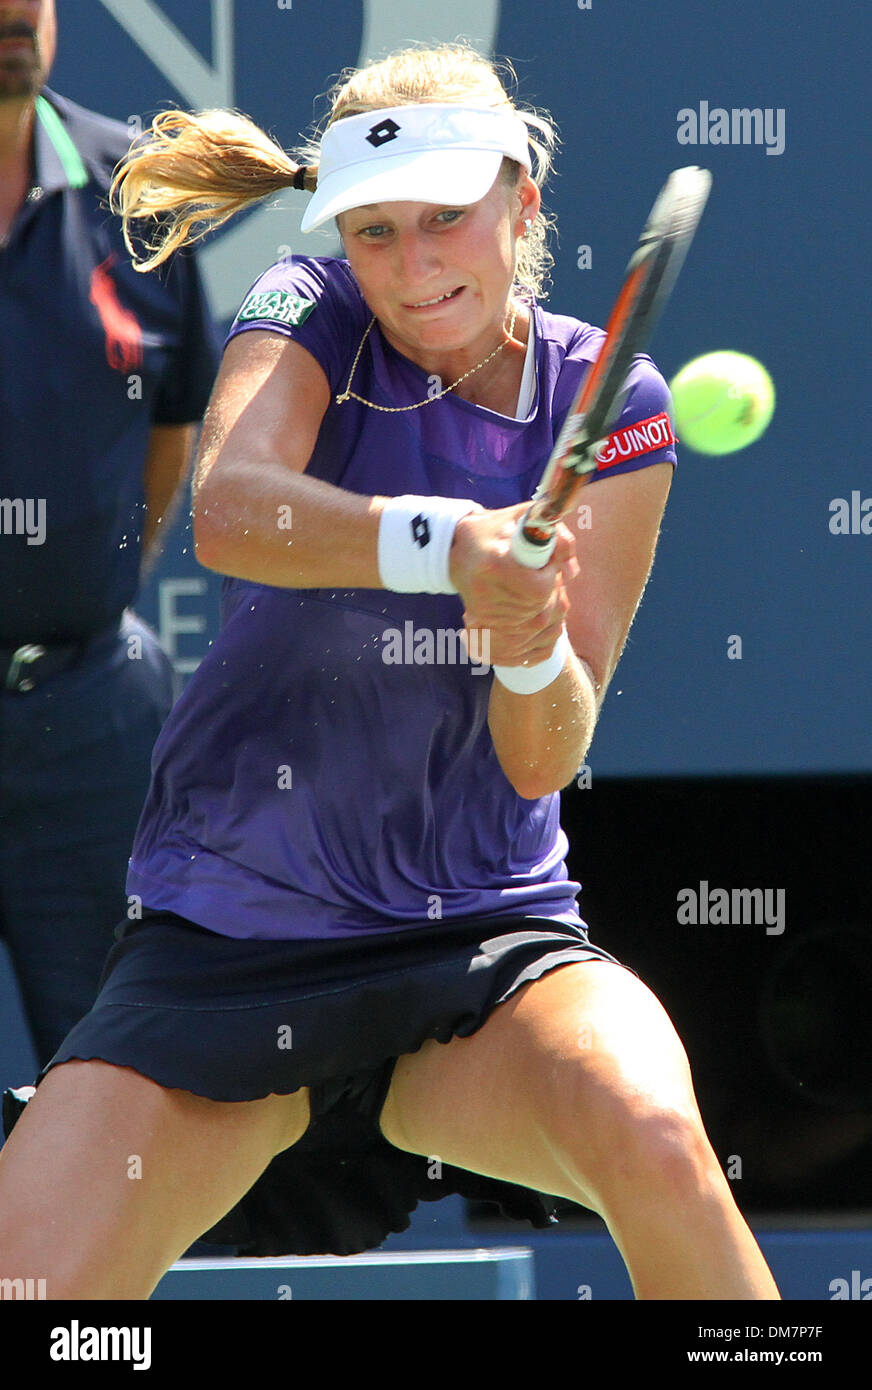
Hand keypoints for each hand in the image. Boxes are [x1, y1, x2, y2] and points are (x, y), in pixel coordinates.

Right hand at [449, 504, 578, 667]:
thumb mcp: (529, 520)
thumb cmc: (498, 530)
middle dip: (552, 594)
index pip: (539, 589)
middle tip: (545, 576)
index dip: (551, 577)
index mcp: (496, 563)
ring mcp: (483, 612)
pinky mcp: (482, 623)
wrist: (457, 546)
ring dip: (546, 609)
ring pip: (536, 626)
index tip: (547, 564)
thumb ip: (559, 540)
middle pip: (540, 610)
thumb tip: (571, 573)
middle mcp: (486, 592)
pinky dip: (535, 627)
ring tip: (535, 587)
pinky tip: (530, 607)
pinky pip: (522, 636)